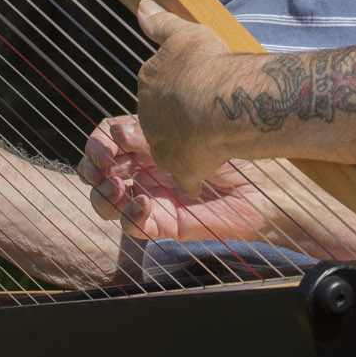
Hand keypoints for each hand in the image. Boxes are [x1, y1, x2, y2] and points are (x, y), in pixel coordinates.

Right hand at [80, 115, 274, 241]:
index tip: (106, 147)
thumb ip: (153, 135)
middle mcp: (144, 170)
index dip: (97, 143)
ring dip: (103, 196)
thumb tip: (117, 131)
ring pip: (106, 202)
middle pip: (97, 171)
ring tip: (117, 188)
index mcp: (147, 143)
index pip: (106, 140)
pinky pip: (133, 226)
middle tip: (104, 169)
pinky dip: (130, 216)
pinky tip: (143, 204)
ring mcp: (151, 197)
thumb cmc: (233, 151)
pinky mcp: (163, 223)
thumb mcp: (189, 136)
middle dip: (91, 170)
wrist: (264, 186)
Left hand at [132, 0, 239, 197]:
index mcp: (149, 82)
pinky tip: (207, 175)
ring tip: (210, 140)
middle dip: (180, 118)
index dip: (179, 88)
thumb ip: (162, 23)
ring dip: (186, 146)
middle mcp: (149, 116)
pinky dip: (195, 176)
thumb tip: (141, 6)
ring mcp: (163, 144)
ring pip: (171, 147)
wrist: (222, 102)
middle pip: (162, 118)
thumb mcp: (185, 34)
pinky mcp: (180, 168)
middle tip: (204, 115)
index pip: (158, 86)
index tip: (196, 87)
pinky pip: (186, 177)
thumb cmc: (207, 64)